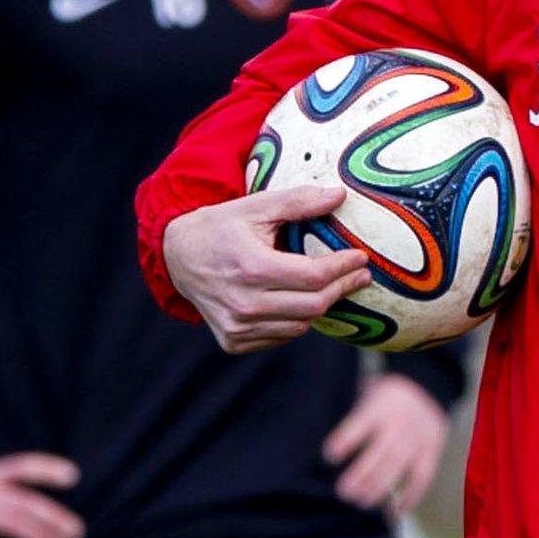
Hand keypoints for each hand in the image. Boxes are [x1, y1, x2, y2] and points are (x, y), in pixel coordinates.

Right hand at [163, 186, 373, 352]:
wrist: (177, 257)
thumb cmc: (221, 227)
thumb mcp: (256, 207)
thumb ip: (298, 201)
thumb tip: (340, 195)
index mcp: (251, 267)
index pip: (313, 276)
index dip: (343, 268)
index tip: (361, 257)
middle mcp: (243, 304)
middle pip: (313, 305)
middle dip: (342, 289)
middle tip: (360, 275)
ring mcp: (237, 327)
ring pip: (300, 326)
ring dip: (320, 306)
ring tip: (331, 286)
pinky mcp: (233, 342)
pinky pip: (280, 337)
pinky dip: (295, 321)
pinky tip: (298, 301)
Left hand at [324, 373, 450, 518]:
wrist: (426, 384)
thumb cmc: (385, 395)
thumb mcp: (366, 393)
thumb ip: (354, 417)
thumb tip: (327, 444)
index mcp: (377, 407)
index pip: (359, 425)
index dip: (344, 441)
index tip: (330, 456)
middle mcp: (398, 424)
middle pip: (379, 452)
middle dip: (361, 474)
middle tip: (344, 492)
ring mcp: (416, 439)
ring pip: (398, 467)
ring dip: (379, 488)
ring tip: (363, 503)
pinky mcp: (431, 451)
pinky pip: (422, 478)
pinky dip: (410, 497)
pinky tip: (395, 512)